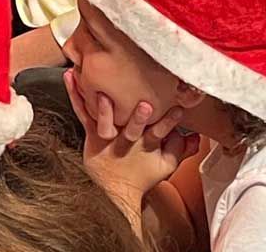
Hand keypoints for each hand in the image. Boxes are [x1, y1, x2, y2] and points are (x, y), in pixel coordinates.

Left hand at [64, 70, 199, 203]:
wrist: (115, 190)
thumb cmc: (141, 173)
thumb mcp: (166, 164)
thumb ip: (182, 148)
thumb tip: (197, 136)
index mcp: (148, 144)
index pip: (161, 132)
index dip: (170, 122)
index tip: (178, 108)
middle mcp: (128, 140)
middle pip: (135, 127)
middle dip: (139, 117)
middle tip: (144, 105)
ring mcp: (109, 137)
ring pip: (106, 120)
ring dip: (104, 107)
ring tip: (101, 92)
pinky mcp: (92, 134)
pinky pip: (82, 113)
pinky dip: (75, 95)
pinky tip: (70, 77)